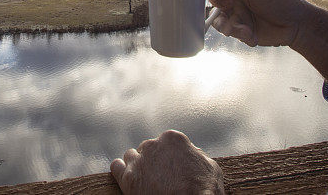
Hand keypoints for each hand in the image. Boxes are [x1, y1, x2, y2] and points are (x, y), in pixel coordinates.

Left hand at [110, 130, 224, 194]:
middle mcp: (153, 145)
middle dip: (152, 161)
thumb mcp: (210, 166)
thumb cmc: (205, 190)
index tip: (172, 168)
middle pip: (148, 149)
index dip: (169, 157)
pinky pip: (116, 167)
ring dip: (137, 165)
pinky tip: (127, 178)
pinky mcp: (128, 178)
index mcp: (173, 138)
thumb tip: (191, 152)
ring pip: (132, 156)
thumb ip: (195, 154)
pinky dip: (120, 171)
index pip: (165, 143)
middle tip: (160, 177)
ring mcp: (139, 161)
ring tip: (144, 179)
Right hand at [207, 0, 312, 47]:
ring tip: (243, 30)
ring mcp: (239, 16)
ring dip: (229, 26)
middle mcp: (236, 0)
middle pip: (215, 4)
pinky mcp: (243, 31)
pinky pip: (232, 33)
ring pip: (220, 21)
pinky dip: (240, 35)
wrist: (298, 25)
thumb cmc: (282, 1)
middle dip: (221, 9)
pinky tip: (252, 35)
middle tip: (231, 8)